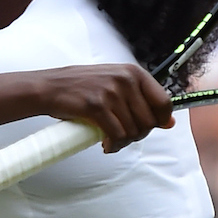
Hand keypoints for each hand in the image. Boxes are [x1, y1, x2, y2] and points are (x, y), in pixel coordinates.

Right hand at [34, 64, 174, 152]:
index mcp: (133, 72)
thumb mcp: (115, 83)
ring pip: (133, 131)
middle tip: (125, 136)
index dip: (161, 120)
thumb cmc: (80, 86)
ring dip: (124, 142)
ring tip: (113, 140)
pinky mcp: (96, 106)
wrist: (49, 87)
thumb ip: (141, 99)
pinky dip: (113, 145)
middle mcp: (124, 79)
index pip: (163, 102)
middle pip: (149, 121)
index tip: (153, 127)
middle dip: (139, 135)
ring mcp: (110, 92)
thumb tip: (168, 122)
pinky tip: (105, 144)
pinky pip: (117, 135)